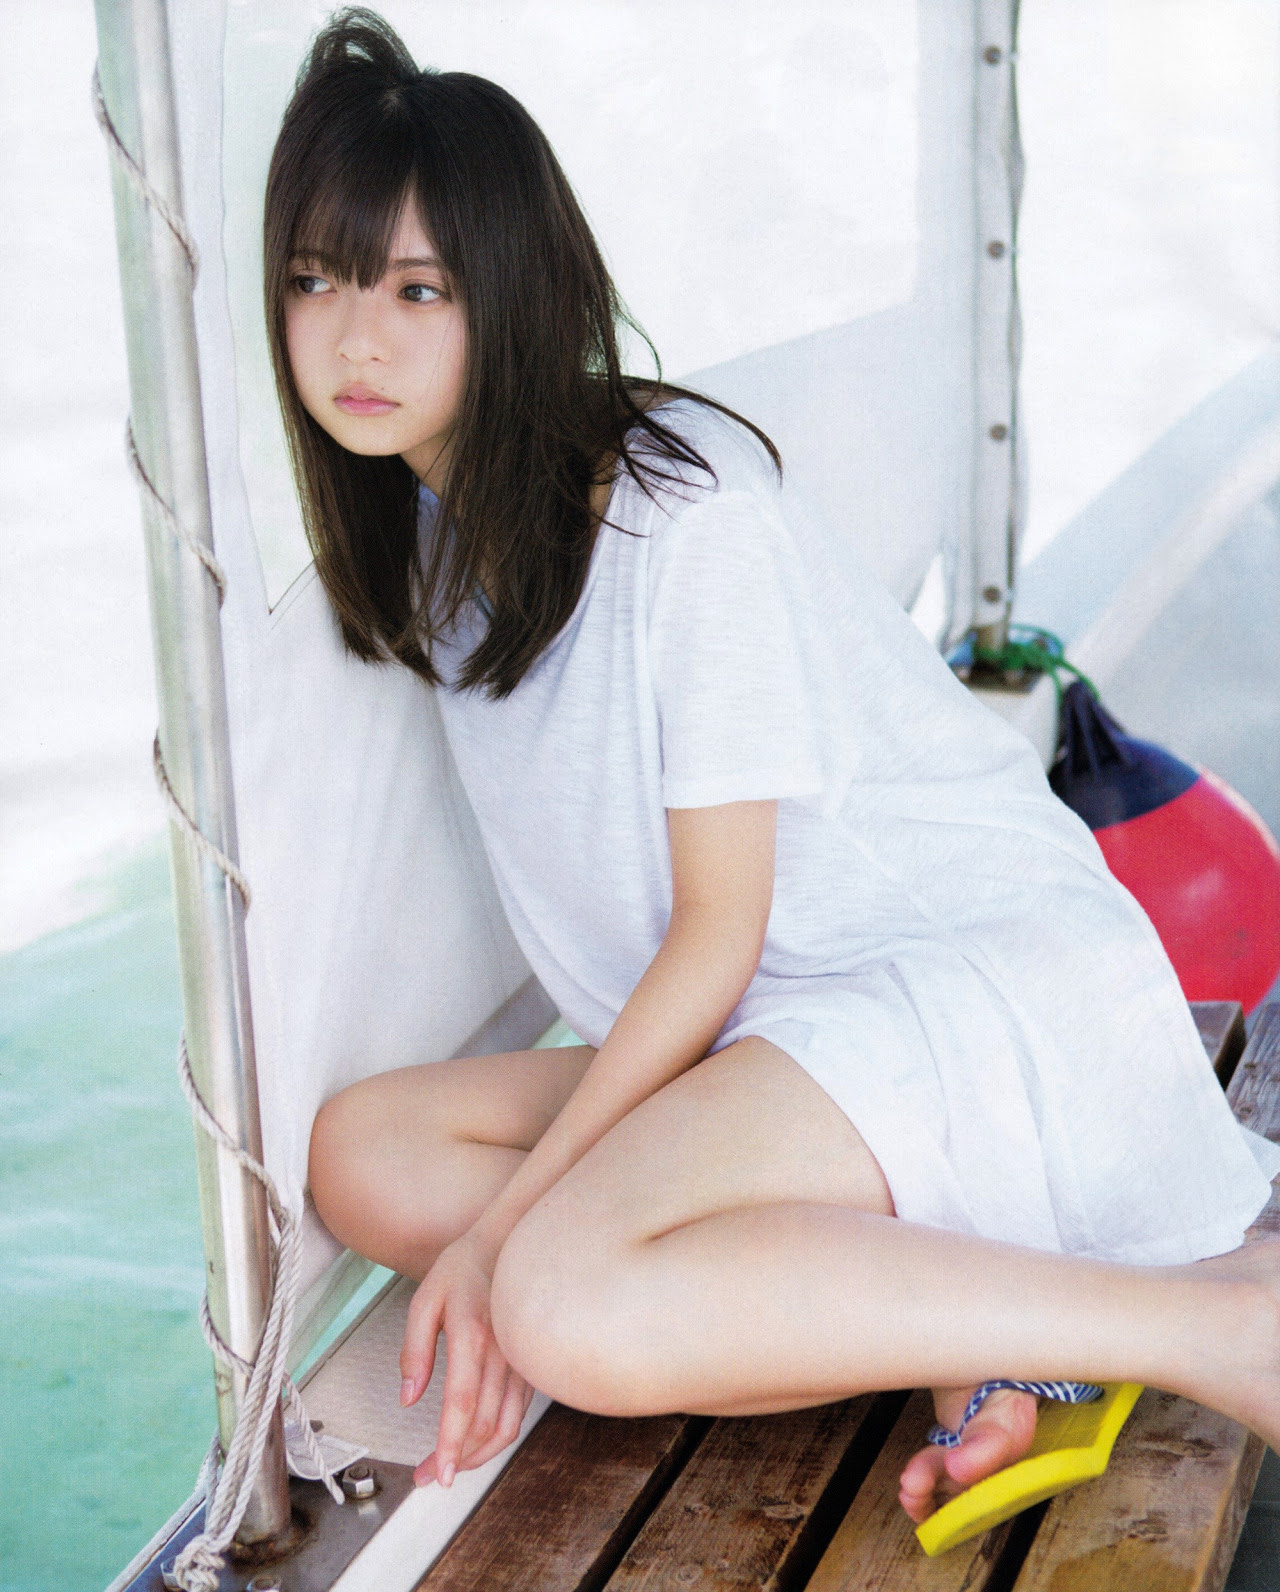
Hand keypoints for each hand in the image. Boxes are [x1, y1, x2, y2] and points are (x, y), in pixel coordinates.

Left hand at [399, 1233, 534, 1486]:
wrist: (508, 1240)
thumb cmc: (463, 1268)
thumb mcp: (425, 1299)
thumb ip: (413, 1348)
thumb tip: (408, 1397)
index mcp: (472, 1334)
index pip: (462, 1402)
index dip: (451, 1443)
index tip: (438, 1473)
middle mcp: (503, 1351)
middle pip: (484, 1423)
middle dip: (457, 1459)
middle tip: (429, 1476)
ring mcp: (521, 1359)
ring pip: (506, 1425)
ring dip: (479, 1455)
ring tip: (451, 1466)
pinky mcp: (529, 1364)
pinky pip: (517, 1412)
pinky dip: (496, 1436)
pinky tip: (475, 1441)